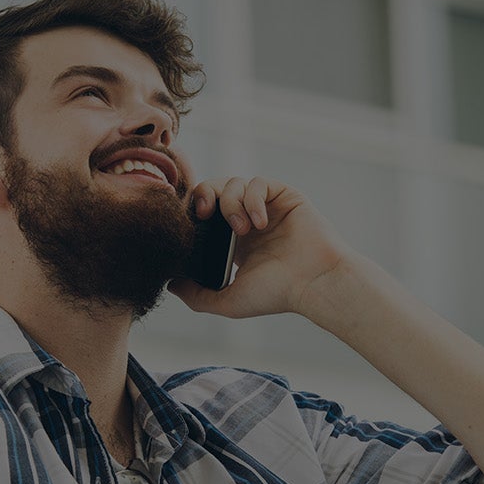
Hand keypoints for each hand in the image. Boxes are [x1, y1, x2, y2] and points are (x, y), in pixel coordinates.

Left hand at [167, 176, 354, 318]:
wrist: (313, 283)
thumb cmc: (277, 294)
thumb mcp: (227, 300)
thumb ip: (197, 296)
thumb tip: (170, 283)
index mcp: (236, 241)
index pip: (206, 213)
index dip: (193, 211)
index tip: (187, 223)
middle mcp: (251, 220)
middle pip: (215, 189)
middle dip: (204, 196)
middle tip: (204, 214)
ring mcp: (269, 207)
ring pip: (235, 183)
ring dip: (231, 203)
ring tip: (242, 230)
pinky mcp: (285, 196)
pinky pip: (259, 182)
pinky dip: (253, 198)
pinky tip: (258, 222)